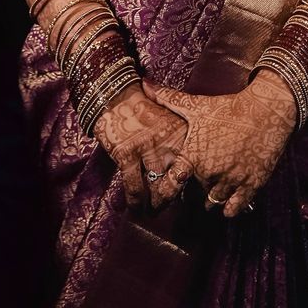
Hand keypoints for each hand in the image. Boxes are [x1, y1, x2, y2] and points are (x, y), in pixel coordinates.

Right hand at [93, 83, 186, 209]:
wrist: (114, 94)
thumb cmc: (142, 107)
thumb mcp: (167, 116)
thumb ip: (179, 137)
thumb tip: (187, 164)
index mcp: (180, 131)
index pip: (192, 163)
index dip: (192, 181)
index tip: (192, 194)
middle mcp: (166, 141)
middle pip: (176, 178)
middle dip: (173, 196)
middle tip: (169, 206)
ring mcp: (146, 148)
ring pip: (156, 186)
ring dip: (155, 203)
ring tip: (152, 213)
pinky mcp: (126, 153)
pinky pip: (134, 185)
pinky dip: (135, 201)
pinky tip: (134, 208)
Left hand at [143, 71, 297, 218]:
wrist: (264, 111)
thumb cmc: (227, 107)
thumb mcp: (197, 105)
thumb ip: (169, 99)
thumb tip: (145, 83)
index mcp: (194, 155)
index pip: (173, 181)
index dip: (168, 188)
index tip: (164, 193)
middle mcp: (210, 172)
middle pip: (197, 192)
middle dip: (195, 190)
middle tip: (194, 188)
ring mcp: (231, 180)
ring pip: (215, 201)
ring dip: (212, 199)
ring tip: (210, 194)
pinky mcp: (251, 185)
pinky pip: (235, 207)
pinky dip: (230, 208)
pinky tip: (228, 205)